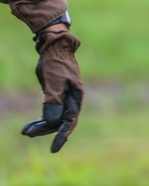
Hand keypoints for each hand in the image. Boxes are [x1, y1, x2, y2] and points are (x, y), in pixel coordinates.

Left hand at [22, 28, 83, 152]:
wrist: (54, 46)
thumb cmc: (56, 62)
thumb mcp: (54, 82)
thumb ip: (54, 101)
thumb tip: (52, 121)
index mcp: (76, 96)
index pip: (70, 120)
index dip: (61, 135)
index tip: (54, 149)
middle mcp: (72, 98)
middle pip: (60, 121)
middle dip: (45, 130)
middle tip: (28, 133)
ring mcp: (64, 96)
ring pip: (54, 117)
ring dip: (41, 125)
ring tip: (25, 131)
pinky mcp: (55, 94)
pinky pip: (49, 111)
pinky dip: (40, 119)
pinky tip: (30, 125)